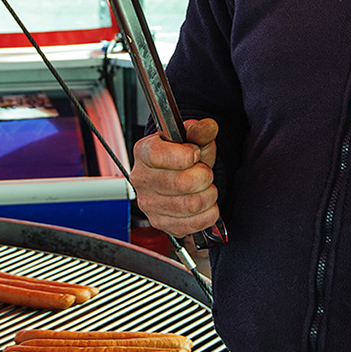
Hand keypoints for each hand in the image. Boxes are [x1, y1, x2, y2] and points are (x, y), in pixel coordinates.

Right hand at [131, 118, 220, 238]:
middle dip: (204, 176)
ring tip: (206, 187)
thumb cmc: (183, 153)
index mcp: (144, 152)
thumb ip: (200, 130)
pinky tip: (205, 203)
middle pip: (182, 183)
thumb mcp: (192, 137)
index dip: (187, 155)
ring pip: (190, 206)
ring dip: (208, 195)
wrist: (180, 172)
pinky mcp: (160, 223)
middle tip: (205, 172)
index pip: (160, 155)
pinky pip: (192, 225)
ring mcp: (149, 204)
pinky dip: (208, 214)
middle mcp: (142, 179)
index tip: (195, 153)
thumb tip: (209, 126)